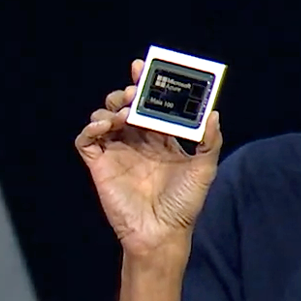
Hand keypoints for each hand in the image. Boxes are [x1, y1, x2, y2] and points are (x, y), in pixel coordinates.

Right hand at [75, 58, 223, 257]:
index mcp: (159, 139)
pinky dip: (91, 128)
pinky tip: (106, 126)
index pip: (149, 105)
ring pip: (103, 117)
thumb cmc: (184, 204)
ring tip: (124, 113)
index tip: (142, 67)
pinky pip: (87, 140)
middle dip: (126, 93)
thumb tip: (213, 113)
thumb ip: (210, 141)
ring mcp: (116, 152)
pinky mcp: (99, 165)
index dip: (144, 84)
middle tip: (133, 91)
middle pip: (124, 105)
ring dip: (110, 108)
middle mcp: (136, 142)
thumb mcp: (204, 169)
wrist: (162, 233)